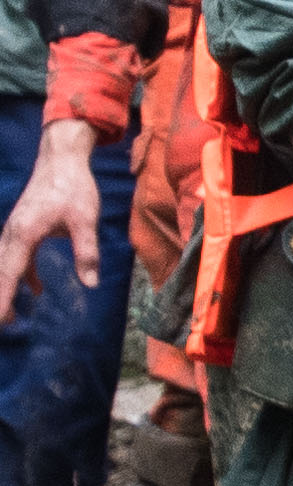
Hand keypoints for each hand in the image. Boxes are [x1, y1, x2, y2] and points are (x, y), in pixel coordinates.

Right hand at [0, 118, 102, 312]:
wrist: (61, 159)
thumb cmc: (73, 187)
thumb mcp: (85, 219)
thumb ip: (87, 252)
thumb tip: (91, 283)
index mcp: (24, 234)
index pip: (9, 274)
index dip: (2, 298)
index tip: (0, 319)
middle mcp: (13, 234)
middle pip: (0, 273)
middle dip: (0, 299)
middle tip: (4, 325)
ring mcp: (15, 231)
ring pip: (5, 266)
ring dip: (6, 289)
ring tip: (11, 316)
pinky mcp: (23, 228)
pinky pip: (16, 257)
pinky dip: (21, 274)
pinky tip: (35, 290)